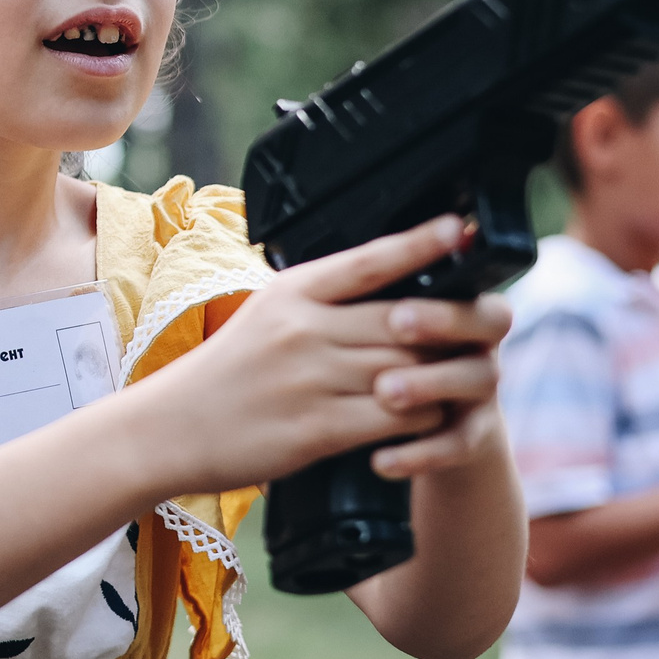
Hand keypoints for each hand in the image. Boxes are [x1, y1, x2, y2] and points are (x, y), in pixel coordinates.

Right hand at [146, 215, 512, 495]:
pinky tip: (427, 416)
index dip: (419, 243)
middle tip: (489, 320)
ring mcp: (312, 379)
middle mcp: (304, 329)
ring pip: (408, 369)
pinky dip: (421, 418)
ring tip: (460, 375)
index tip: (459, 229)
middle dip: (451, 322)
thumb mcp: (265, 315)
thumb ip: (321, 301)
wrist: (170, 428)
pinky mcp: (318, 429)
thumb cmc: (222, 373)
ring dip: (442, 376)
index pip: (368, 260)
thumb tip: (390, 289)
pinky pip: (394, 418)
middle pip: (404, 319)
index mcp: (292, 292)